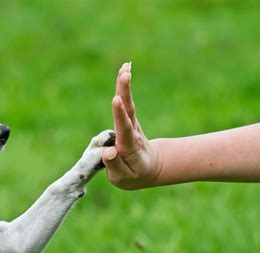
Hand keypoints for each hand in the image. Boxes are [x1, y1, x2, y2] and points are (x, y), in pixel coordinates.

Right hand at [102, 62, 161, 189]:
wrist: (150, 168)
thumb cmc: (133, 175)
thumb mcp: (123, 179)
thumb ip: (115, 166)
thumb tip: (109, 152)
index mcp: (129, 147)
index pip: (124, 129)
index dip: (119, 115)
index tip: (116, 100)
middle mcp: (132, 132)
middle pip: (129, 111)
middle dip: (125, 92)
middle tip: (125, 74)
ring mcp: (132, 124)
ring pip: (128, 103)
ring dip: (125, 85)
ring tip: (125, 66)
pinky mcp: (129, 119)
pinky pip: (126, 102)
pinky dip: (124, 86)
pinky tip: (124, 69)